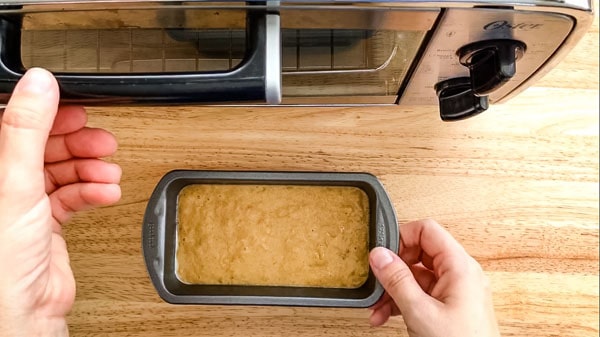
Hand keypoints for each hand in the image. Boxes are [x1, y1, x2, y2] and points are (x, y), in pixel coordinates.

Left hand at [0, 68, 120, 335]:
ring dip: (89, 168)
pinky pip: (72, 195)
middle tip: (100, 140)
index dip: (44, 113)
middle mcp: (2, 184)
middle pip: (41, 146)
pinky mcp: (44, 222)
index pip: (11, 124)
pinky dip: (92, 191)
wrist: (25, 311)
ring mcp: (22, 203)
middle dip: (76, 142)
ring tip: (108, 170)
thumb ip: (27, 131)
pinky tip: (104, 191)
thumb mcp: (16, 183)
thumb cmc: (3, 260)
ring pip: (60, 170)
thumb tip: (39, 84)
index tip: (71, 107)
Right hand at [369, 219, 499, 336]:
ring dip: (393, 290)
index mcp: (460, 267)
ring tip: (378, 308)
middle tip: (378, 282)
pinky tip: (386, 316)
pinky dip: (402, 302)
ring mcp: (455, 292)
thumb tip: (379, 255)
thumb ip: (397, 280)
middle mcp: (460, 275)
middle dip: (393, 269)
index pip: (427, 230)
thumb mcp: (420, 312)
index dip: (401, 237)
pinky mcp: (449, 308)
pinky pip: (420, 294)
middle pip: (419, 253)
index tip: (382, 255)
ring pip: (416, 277)